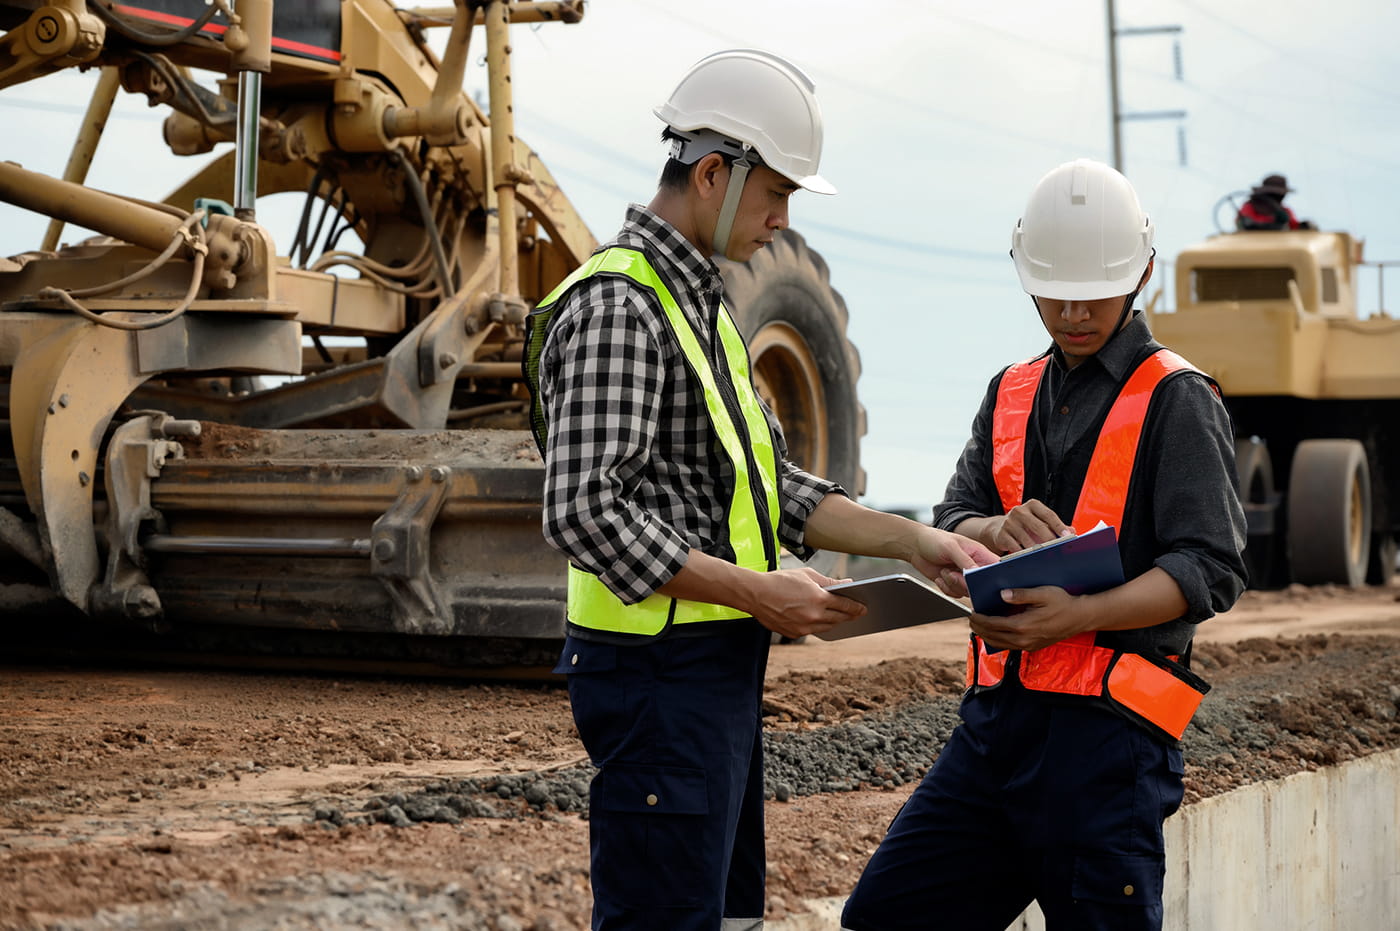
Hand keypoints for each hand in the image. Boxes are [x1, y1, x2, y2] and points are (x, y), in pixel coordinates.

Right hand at [745, 567, 866, 639]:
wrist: (755, 594)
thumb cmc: (780, 580)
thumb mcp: (807, 575)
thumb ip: (829, 581)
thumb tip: (848, 584)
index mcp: (818, 599)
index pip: (845, 605)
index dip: (857, 607)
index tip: (864, 608)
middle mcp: (813, 616)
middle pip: (839, 619)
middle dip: (849, 616)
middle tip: (857, 613)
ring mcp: (803, 627)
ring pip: (826, 627)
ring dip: (834, 622)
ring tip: (841, 617)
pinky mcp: (794, 634)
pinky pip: (811, 631)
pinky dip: (817, 625)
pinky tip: (820, 619)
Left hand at [910, 528, 997, 597]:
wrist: (916, 547)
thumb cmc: (934, 540)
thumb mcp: (951, 547)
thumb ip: (965, 561)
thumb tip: (976, 574)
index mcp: (980, 554)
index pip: (995, 568)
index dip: (993, 577)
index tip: (979, 579)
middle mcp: (974, 566)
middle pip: (982, 585)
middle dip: (966, 583)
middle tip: (953, 574)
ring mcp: (964, 577)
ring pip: (967, 592)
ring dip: (953, 584)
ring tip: (944, 571)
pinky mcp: (954, 584)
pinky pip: (955, 594)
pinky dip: (945, 588)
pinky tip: (940, 576)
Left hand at [968, 585, 1094, 650]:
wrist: (1081, 618)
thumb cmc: (1063, 603)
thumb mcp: (1042, 593)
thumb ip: (1021, 595)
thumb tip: (1002, 595)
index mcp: (1023, 626)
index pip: (993, 624)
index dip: (980, 619)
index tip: (972, 613)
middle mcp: (1024, 639)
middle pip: (993, 636)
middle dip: (979, 628)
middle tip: (971, 620)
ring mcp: (1029, 645)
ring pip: (1001, 644)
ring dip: (988, 636)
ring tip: (979, 627)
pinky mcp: (1033, 647)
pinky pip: (1010, 646)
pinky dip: (999, 640)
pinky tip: (996, 632)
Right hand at [986, 499, 1072, 553]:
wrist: (999, 528)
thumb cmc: (1025, 525)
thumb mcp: (1040, 521)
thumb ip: (1056, 526)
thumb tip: (1072, 531)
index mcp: (1032, 505)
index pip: (1049, 515)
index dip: (1059, 526)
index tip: (1068, 536)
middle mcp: (1019, 511)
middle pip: (1038, 526)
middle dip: (1049, 539)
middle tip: (1058, 549)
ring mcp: (1009, 522)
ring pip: (1026, 538)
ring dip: (1036, 549)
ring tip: (1044, 556)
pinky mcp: (1001, 534)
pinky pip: (1015, 546)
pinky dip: (1023, 553)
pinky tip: (1028, 557)